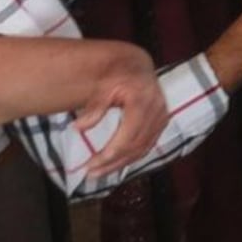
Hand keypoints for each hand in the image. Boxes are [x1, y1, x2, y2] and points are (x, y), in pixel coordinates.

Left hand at [71, 42, 170, 176]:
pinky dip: (132, 157)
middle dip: (112, 163)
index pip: (128, 136)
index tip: (91, 165)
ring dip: (121, 164)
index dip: (110, 154)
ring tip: (100, 172)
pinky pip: (148, 145)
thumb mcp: (103, 86)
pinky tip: (117, 163)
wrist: (137, 68)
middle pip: (135, 145)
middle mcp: (156, 109)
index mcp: (142, 100)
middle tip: (91, 173)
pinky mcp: (162, 121)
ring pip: (142, 148)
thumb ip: (94, 107)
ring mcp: (162, 115)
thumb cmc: (118, 77)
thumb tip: (78, 127)